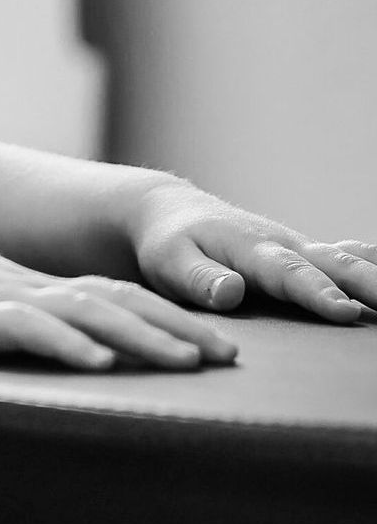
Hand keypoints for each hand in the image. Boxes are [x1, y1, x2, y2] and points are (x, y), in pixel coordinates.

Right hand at [0, 234, 236, 370]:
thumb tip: (33, 345)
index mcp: (20, 282)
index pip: (106, 293)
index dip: (162, 315)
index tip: (210, 341)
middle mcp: (19, 282)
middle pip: (114, 297)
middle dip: (175, 325)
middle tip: (227, 354)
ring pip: (84, 310)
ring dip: (141, 337)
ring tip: (186, 362)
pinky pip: (25, 326)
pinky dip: (66, 341)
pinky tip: (98, 360)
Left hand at [128, 180, 376, 323]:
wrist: (170, 212)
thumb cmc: (168, 243)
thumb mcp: (169, 262)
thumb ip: (199, 278)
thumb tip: (230, 292)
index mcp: (249, 248)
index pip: (287, 273)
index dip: (316, 292)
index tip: (343, 311)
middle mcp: (281, 244)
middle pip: (331, 264)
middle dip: (367, 283)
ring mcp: (296, 248)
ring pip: (345, 259)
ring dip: (374, 276)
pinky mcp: (301, 255)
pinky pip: (342, 257)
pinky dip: (369, 264)